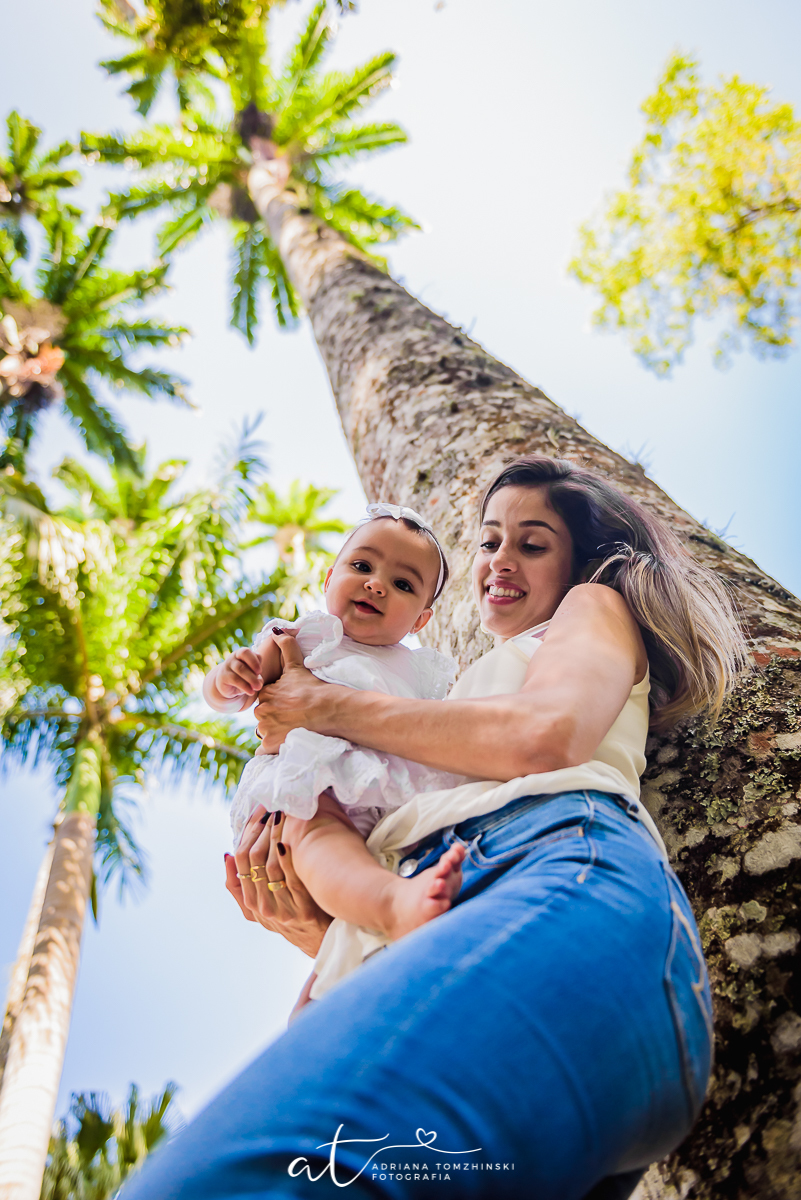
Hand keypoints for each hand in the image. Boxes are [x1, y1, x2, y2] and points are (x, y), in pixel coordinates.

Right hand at [218, 648, 262, 698]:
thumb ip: (258, 678)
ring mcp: (227, 666)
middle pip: (243, 656)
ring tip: (258, 687)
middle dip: (254, 666)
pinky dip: (245, 686)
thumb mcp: (252, 676)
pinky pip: (236, 679)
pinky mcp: (223, 676)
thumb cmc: (243, 678)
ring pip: (240, 668)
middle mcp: (233, 657)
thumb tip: (259, 683)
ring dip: (251, 678)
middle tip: (260, 680)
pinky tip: (251, 692)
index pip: (247, 651)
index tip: (259, 671)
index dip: (255, 660)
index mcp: (241, 653)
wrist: (226, 686)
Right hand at [224, 805, 331, 956]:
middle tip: (267, 807)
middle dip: (259, 830)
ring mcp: (284, 911)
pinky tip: (288, 840)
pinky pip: (292, 879)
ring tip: (279, 815)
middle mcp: (264, 909)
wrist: (321, 940)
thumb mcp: (260, 907)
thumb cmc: (290, 914)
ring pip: (271, 867)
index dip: (245, 835)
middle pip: (253, 861)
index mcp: (252, 905)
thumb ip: (240, 887)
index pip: (239, 863)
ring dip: (274, 837)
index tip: (254, 813)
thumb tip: (226, 855)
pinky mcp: (304, 910)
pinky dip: (288, 857)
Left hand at [254, 629, 336, 752]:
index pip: (266, 701)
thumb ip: (286, 646)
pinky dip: (270, 748)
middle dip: (274, 718)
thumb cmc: (314, 688)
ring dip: (274, 732)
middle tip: (294, 717)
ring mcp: (266, 729)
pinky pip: (262, 750)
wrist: (329, 710)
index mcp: (265, 694)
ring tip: (293, 729)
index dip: (278, 703)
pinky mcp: (272, 745)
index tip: (292, 704)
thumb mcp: (297, 665)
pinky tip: (283, 742)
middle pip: (264, 717)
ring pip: (264, 732)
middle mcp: (261, 712)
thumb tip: (277, 630)